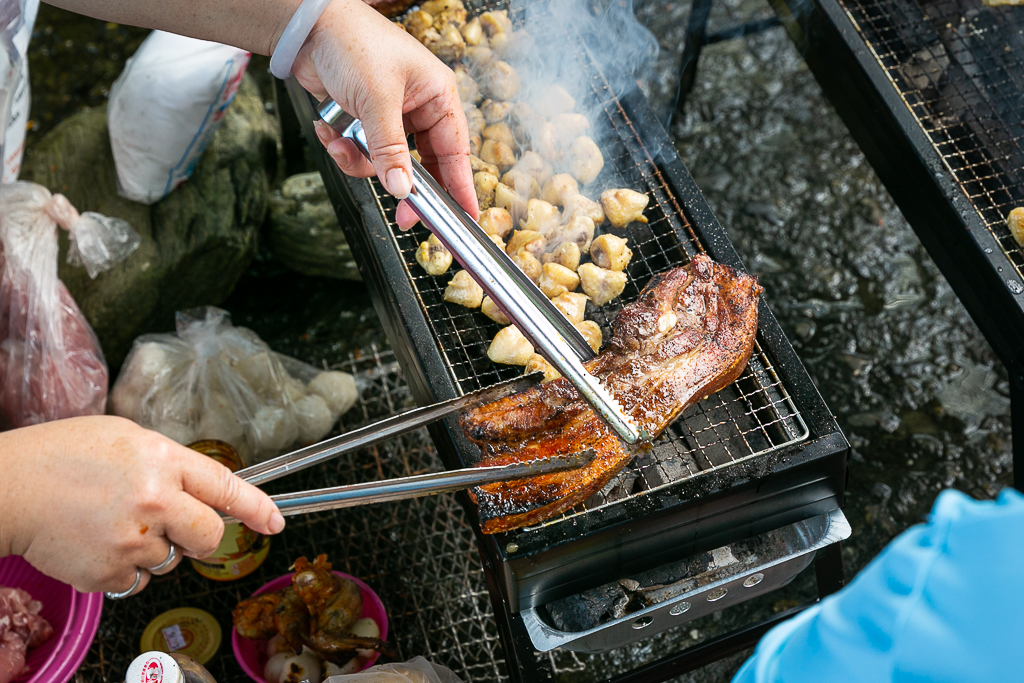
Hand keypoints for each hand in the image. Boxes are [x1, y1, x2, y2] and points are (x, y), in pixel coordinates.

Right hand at [0, 416, 283, 594]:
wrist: (8, 487)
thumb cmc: (62, 455)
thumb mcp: (126, 439)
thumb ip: (169, 463)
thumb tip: (200, 489)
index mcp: (163, 460)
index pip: (226, 486)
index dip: (257, 507)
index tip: (275, 522)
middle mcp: (156, 500)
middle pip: (210, 535)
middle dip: (202, 536)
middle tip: (176, 526)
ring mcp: (133, 540)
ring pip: (171, 560)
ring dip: (153, 549)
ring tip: (113, 522)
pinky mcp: (109, 572)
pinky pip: (135, 580)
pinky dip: (122, 567)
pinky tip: (96, 541)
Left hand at [292, 0, 477, 229]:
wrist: (306, 27)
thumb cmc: (353, 44)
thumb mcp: (376, 100)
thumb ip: (391, 150)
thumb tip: (403, 190)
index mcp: (438, 96)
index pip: (457, 152)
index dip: (461, 187)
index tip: (466, 219)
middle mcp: (419, 108)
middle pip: (423, 164)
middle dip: (404, 185)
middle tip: (402, 217)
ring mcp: (391, 117)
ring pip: (387, 163)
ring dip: (362, 161)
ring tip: (340, 145)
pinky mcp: (365, 121)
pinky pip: (363, 152)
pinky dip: (344, 148)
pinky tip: (328, 131)